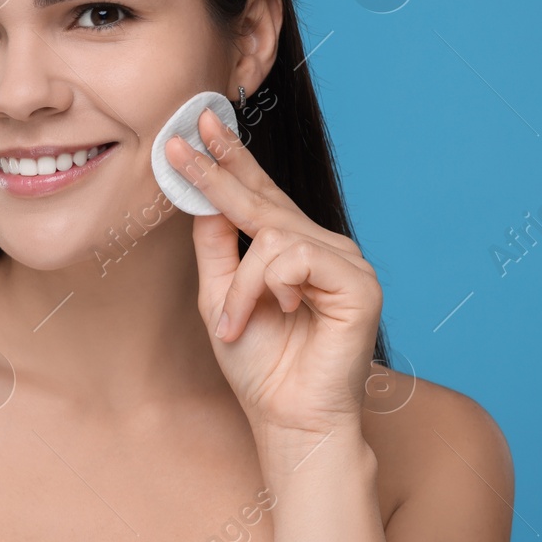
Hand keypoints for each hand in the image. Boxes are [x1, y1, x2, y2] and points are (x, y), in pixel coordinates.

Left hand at [162, 107, 380, 439]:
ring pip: (272, 236)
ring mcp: (345, 261)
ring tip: (237, 323)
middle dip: (218, 171)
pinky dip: (268, 290)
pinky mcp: (360, 283)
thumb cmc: (258, 363)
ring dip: (241, 285)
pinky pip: (293, 260)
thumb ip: (216, 247)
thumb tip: (202, 195)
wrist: (288, 416)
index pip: (259, 195)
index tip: (201, 124)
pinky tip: (282, 315)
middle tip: (181, 140)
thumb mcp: (220, 297)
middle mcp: (322, 247)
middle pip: (263, 199)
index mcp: (292, 248)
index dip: (230, 160)